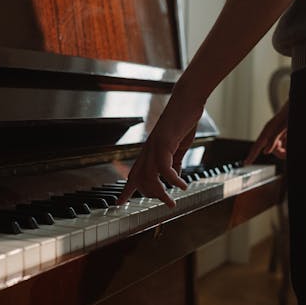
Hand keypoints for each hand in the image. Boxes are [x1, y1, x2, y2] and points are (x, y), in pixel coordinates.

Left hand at [118, 85, 204, 207]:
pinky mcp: (164, 143)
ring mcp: (154, 147)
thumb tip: (175, 177)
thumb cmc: (183, 122)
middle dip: (150, 195)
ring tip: (172, 202)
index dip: (126, 190)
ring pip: (149, 177)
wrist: (186, 100)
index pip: (134, 174)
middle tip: (167, 203)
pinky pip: (164, 169)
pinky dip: (174, 180)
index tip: (119, 204)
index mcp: (149, 152)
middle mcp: (148, 151)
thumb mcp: (179, 147)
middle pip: (139, 180)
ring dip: (160, 193)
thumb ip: (175, 162)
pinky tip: (183, 185)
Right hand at [244, 101, 288, 163]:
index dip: (251, 155)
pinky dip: (287, 145)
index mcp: (268, 130)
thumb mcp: (283, 126)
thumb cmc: (290, 112)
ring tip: (290, 142)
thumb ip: (274, 139)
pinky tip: (290, 139)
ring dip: (284, 149)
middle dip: (279, 153)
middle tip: (287, 154)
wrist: (296, 104)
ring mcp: (277, 132)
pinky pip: (283, 143)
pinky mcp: (283, 132)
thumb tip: (266, 151)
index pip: (257, 146)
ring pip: (278, 147)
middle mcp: (271, 132)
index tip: (246, 162)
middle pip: (270, 150)